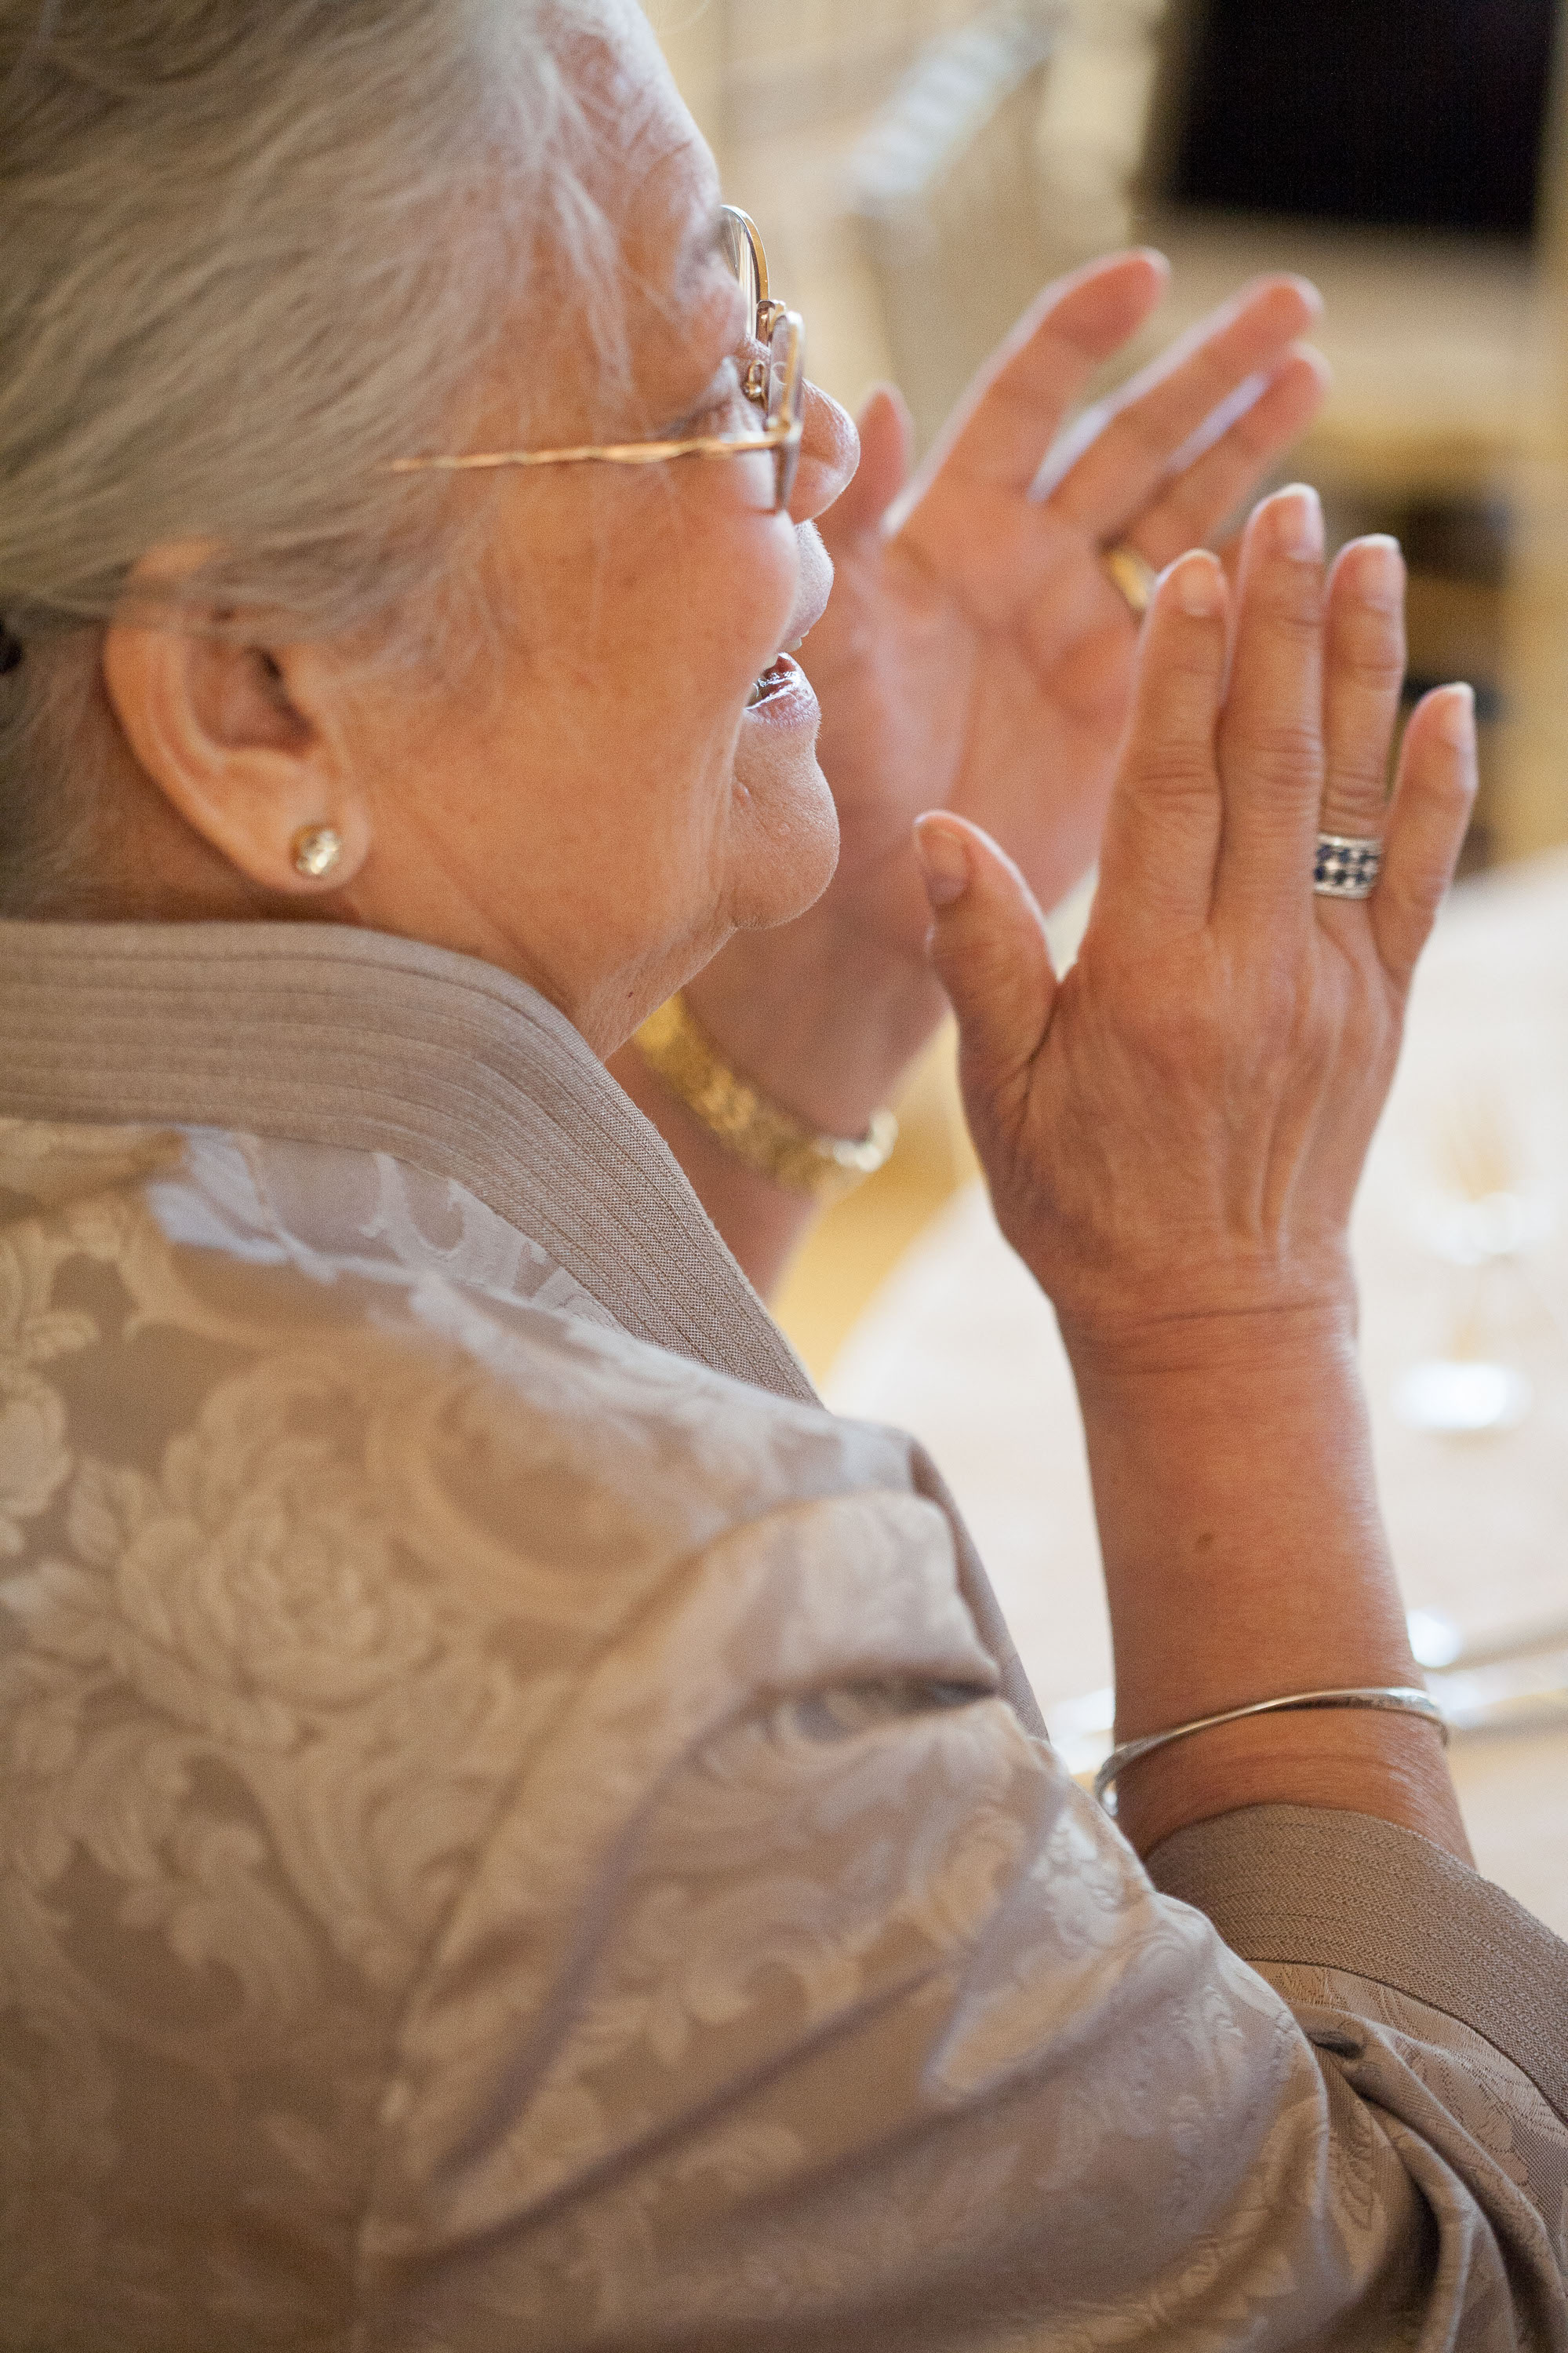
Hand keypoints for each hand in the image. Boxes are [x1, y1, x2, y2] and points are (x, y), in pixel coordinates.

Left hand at [679, 258, 1327, 1147]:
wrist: (857, 908)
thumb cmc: (815, 774)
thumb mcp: (812, 635)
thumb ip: (835, 522)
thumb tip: (861, 400)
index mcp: (948, 533)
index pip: (1025, 403)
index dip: (1083, 335)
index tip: (1146, 275)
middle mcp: (1023, 567)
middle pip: (1130, 442)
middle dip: (1210, 371)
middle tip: (1296, 304)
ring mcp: (1081, 635)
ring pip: (1181, 516)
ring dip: (1250, 447)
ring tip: (1314, 372)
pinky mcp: (1126, 708)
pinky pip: (1205, 627)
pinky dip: (1257, 579)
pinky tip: (1311, 529)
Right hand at [914, 486, 1477, 1358]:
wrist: (1215, 1316)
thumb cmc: (1084, 1203)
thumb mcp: (1000, 1097)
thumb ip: (982, 957)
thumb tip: (940, 831)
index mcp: (1150, 983)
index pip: (1169, 791)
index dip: (1184, 672)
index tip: (1199, 565)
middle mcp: (1256, 971)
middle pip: (1272, 766)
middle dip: (1282, 627)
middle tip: (1295, 507)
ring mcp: (1335, 987)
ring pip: (1354, 802)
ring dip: (1365, 672)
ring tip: (1372, 557)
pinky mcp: (1384, 1010)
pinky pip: (1414, 880)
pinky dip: (1436, 790)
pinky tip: (1449, 703)